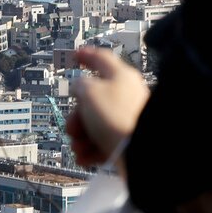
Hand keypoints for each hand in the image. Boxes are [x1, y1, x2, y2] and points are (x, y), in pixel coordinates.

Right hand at [68, 46, 149, 167]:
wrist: (140, 150)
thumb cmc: (117, 116)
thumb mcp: (90, 93)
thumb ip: (81, 85)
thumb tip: (80, 88)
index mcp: (121, 76)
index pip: (101, 59)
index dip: (86, 56)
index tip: (76, 56)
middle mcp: (126, 94)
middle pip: (93, 98)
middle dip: (76, 115)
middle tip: (71, 127)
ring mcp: (127, 116)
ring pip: (95, 122)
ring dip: (81, 135)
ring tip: (79, 146)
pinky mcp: (127, 138)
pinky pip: (104, 141)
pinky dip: (92, 149)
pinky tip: (85, 157)